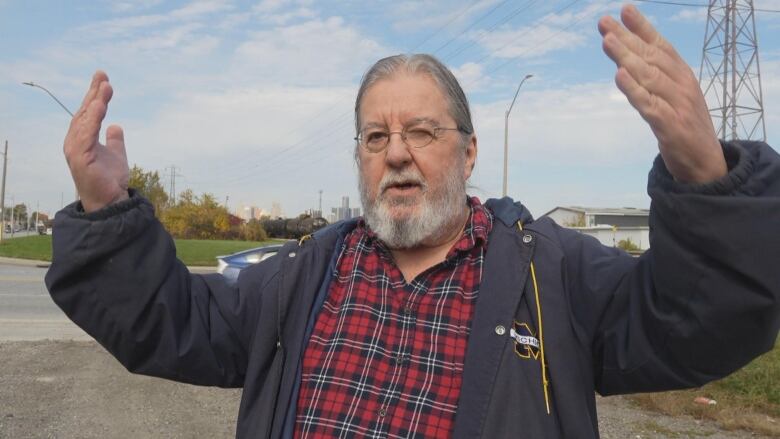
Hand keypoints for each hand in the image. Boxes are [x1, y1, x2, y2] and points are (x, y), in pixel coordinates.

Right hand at [63, 71, 128, 211]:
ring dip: (94, 103)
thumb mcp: (116, 154)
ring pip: (84, 121)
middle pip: (84, 113)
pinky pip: (85, 135)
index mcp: (82, 139)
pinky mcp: (79, 158)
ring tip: (105, 88)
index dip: (95, 95)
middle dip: (94, 93)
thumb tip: (115, 126)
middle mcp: (75, 142)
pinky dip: (92, 121)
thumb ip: (114, 140)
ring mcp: (75, 150)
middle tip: (103, 75)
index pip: (88, 113)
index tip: (104, 78)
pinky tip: (100, 107)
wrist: (111, 201)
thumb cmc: (110, 180)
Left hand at [599, 5, 726, 182]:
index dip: (643, 28)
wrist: (707, 165)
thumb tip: (629, 58)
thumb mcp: (676, 97)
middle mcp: (682, 86)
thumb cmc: (686, 126)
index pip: (661, 46)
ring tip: (608, 41)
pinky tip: (619, 76)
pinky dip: (634, 90)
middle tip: (604, 22)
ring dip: (626, 57)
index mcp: (683, 77)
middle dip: (626, 38)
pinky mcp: (671, 127)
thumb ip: (657, 77)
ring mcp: (677, 106)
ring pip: (648, 77)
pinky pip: (649, 105)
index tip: (624, 10)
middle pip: (651, 58)